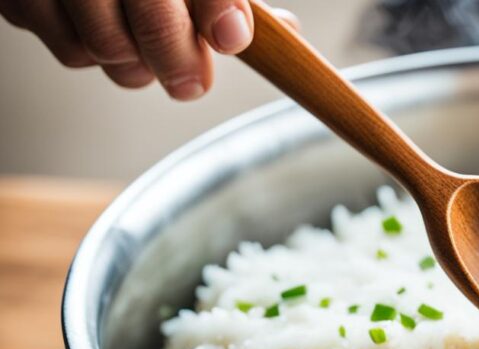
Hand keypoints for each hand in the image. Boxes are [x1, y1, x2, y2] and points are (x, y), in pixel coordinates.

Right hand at [0, 0, 297, 99]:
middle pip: (149, 18)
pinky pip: (67, 49)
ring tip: (145, 51)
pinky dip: (89, 52)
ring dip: (134, 65)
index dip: (216, 9)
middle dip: (178, 61)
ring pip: (103, 48)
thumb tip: (285, 31)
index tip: (232, 38)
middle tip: (191, 83)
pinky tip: (98, 28)